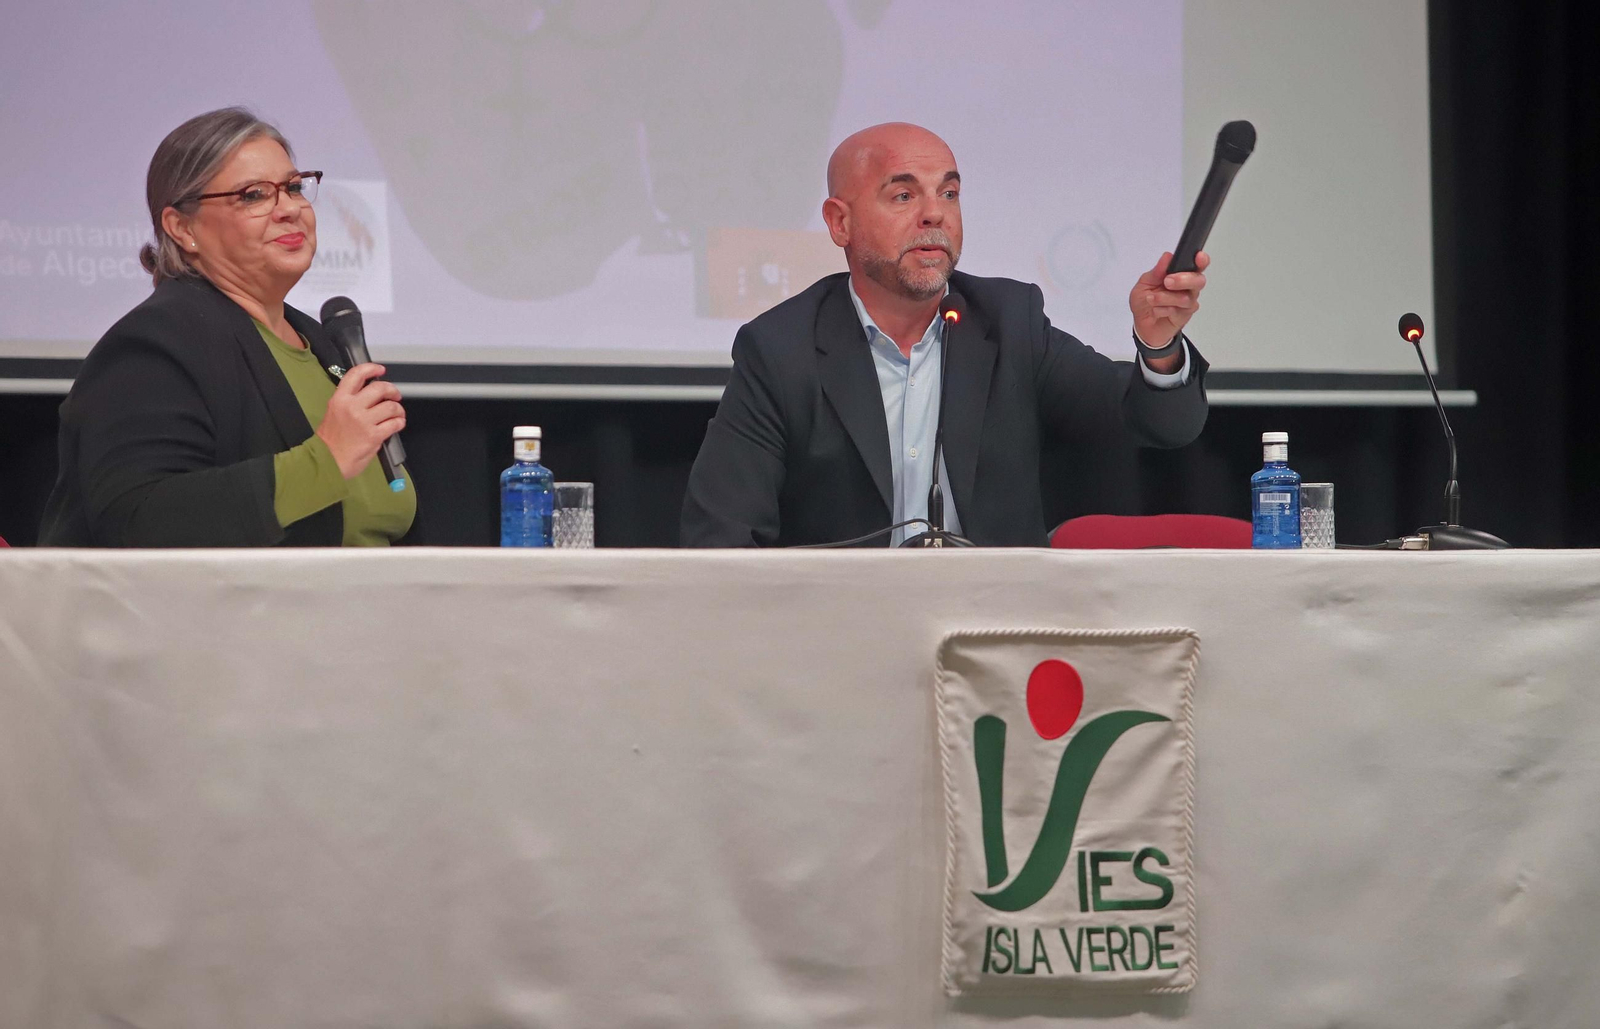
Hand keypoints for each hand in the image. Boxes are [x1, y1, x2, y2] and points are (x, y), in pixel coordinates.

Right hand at [315, 363, 404, 479]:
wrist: (327, 460)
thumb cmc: (331, 439)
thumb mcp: (334, 412)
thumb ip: (350, 401)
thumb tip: (371, 395)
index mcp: (340, 399)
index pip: (356, 375)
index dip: (371, 368)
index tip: (380, 370)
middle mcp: (352, 406)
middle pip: (380, 388)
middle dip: (392, 390)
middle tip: (395, 395)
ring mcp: (364, 421)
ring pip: (391, 406)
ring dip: (398, 409)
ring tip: (397, 414)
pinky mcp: (374, 435)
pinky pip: (394, 423)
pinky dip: (399, 422)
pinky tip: (397, 424)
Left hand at [1130, 250, 1208, 360]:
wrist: (1141, 325)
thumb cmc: (1145, 301)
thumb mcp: (1144, 283)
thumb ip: (1157, 271)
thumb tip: (1167, 257)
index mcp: (1180, 274)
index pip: (1198, 264)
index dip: (1202, 260)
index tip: (1198, 257)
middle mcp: (1188, 287)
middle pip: (1198, 280)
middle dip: (1183, 280)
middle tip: (1167, 282)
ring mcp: (1188, 302)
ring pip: (1186, 298)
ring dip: (1165, 298)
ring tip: (1151, 299)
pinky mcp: (1184, 315)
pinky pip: (1178, 311)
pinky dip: (1163, 309)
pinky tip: (1156, 310)